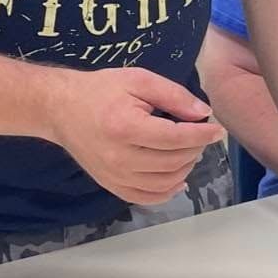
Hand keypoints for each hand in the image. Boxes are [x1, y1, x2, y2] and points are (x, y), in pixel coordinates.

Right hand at [41, 67, 225, 204]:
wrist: (60, 108)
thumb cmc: (100, 90)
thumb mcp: (138, 80)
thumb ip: (173, 95)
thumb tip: (203, 113)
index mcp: (126, 127)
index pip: (176, 138)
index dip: (202, 135)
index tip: (218, 129)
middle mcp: (119, 157)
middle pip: (173, 162)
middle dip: (195, 148)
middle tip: (200, 134)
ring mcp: (113, 176)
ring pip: (165, 183)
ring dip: (186, 168)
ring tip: (189, 150)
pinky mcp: (110, 185)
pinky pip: (146, 197)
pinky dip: (168, 191)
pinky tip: (179, 178)